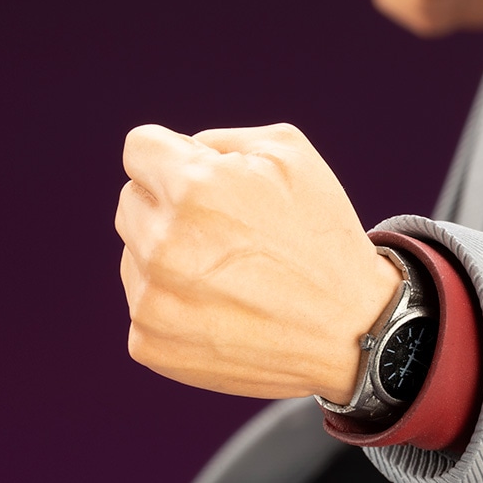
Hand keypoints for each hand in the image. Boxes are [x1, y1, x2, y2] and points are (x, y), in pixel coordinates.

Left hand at [115, 123, 402, 402]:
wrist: (350, 330)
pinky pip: (142, 301)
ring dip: (167, 254)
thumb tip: (173, 155)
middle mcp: (163, 244)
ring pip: (133, 252)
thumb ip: (216, 141)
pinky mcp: (150, 342)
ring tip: (228, 273)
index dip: (175, 158)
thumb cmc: (321, 235)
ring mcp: (151, 299)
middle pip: (131, 200)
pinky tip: (219, 308)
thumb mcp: (288, 154)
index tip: (203, 181)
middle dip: (170, 205)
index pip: (139, 148)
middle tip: (227, 232)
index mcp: (193, 187)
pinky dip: (172, 302)